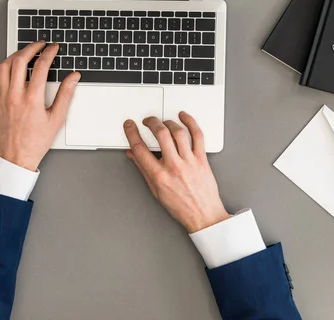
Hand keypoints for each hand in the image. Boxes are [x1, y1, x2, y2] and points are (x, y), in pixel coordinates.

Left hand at [0, 41, 79, 170]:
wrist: (16, 156)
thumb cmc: (35, 142)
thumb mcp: (57, 119)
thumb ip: (65, 95)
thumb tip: (73, 79)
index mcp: (32, 99)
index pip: (41, 67)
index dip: (49, 53)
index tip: (54, 48)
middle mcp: (15, 95)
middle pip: (20, 60)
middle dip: (31, 47)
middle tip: (40, 44)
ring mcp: (4, 97)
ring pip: (5, 66)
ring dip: (16, 54)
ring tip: (26, 52)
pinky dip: (4, 66)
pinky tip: (11, 66)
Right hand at [123, 112, 230, 232]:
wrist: (203, 216)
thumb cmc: (181, 207)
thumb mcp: (156, 190)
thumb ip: (143, 169)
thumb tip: (134, 155)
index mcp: (159, 176)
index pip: (140, 149)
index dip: (132, 134)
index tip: (129, 126)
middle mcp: (174, 166)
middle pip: (160, 135)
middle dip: (151, 122)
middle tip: (147, 121)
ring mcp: (189, 161)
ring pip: (178, 132)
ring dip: (168, 122)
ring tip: (163, 122)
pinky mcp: (202, 159)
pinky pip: (198, 136)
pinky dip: (191, 123)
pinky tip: (184, 117)